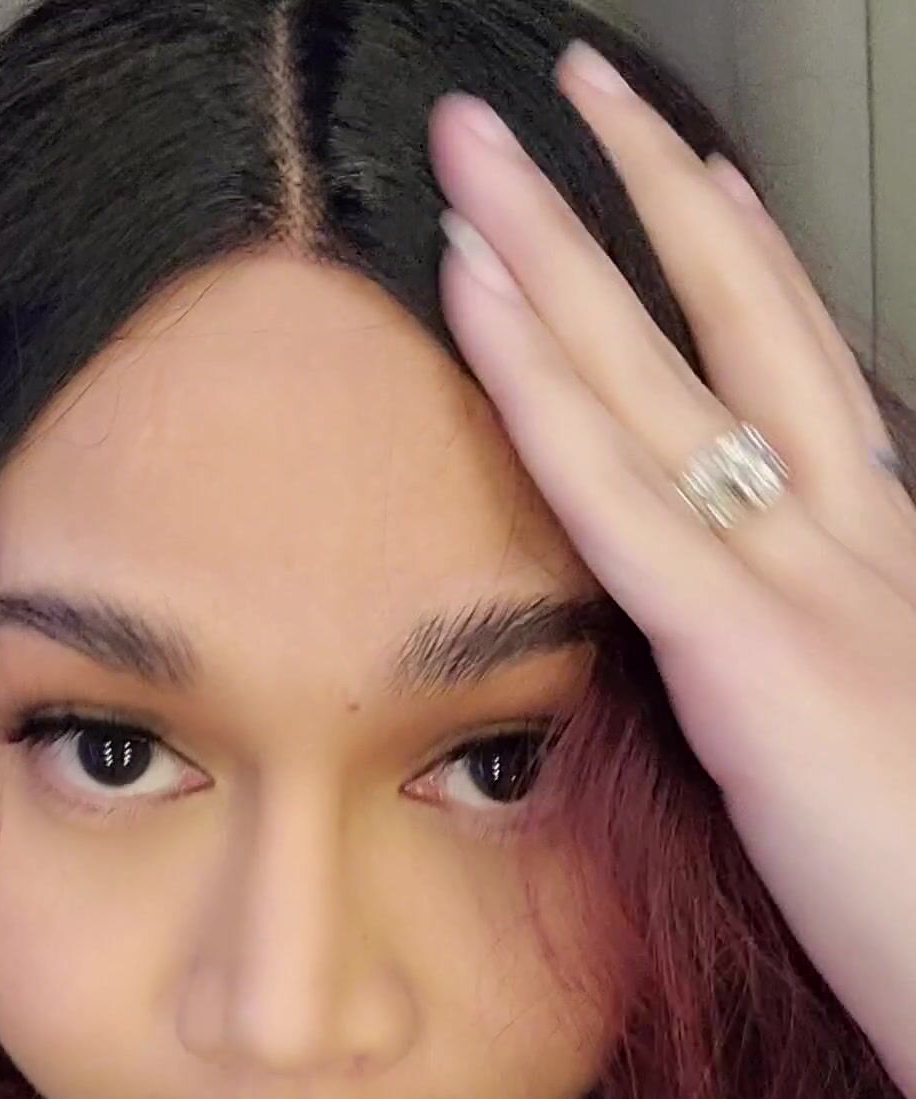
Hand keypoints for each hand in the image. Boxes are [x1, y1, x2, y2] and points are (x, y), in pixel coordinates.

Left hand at [427, 41, 915, 1098]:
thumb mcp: (879, 756)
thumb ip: (812, 683)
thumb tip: (751, 671)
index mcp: (889, 570)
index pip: (802, 379)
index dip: (740, 265)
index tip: (685, 182)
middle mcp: (857, 544)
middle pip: (737, 328)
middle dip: (645, 199)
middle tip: (574, 91)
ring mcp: (808, 586)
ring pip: (660, 378)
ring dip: (561, 246)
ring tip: (479, 146)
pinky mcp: (751, 657)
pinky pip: (617, 493)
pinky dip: (539, 384)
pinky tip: (475, 293)